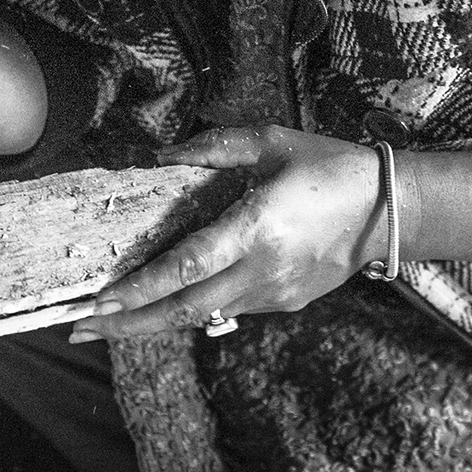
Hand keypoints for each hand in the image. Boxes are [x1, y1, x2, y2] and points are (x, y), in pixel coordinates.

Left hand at [69, 125, 382, 343]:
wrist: (391, 211)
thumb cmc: (331, 166)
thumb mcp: (273, 141)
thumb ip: (216, 147)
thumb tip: (163, 157)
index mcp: (257, 227)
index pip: (187, 267)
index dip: (140, 288)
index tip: (99, 302)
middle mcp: (262, 269)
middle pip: (184, 309)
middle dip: (128, 324)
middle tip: (81, 330)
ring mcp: (274, 292)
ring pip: (202, 315)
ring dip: (154, 320)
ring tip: (110, 321)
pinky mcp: (284, 302)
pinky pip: (228, 309)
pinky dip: (192, 308)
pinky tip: (165, 303)